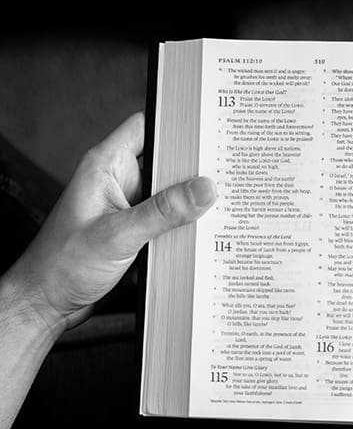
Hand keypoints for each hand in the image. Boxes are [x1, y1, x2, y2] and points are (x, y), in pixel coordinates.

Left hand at [5, 112, 215, 332]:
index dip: (177, 126)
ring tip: (221, 208)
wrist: (47, 302)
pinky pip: (167, 223)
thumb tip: (204, 189)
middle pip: (165, 164)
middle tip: (227, 175)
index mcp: (105, 167)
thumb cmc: (64, 265)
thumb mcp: (120, 234)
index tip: (209, 132)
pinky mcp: (135, 233)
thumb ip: (165, 211)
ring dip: (191, 205)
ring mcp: (127, 209)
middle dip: (194, 171)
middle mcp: (117, 183)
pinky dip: (184, 229)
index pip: (146, 128)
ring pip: (170, 196)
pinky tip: (202, 236)